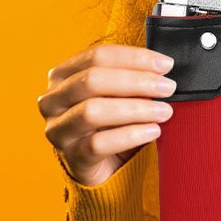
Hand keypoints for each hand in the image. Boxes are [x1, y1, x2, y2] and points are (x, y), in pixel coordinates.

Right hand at [38, 43, 176, 187]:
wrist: (103, 164)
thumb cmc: (112, 120)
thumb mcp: (119, 93)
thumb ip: (132, 76)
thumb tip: (163, 66)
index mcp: (62, 76)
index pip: (97, 56)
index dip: (134, 57)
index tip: (166, 64)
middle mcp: (53, 100)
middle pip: (92, 80)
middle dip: (136, 81)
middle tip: (167, 87)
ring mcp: (58, 130)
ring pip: (93, 111)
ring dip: (136, 109)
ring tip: (164, 111)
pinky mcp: (72, 157)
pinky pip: (99, 144)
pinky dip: (131, 135)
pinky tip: (153, 131)